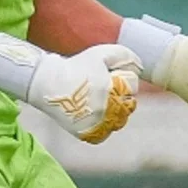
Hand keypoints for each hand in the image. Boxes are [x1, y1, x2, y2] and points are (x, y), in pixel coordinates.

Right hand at [0, 34, 141, 143]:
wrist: (47, 83)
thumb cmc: (76, 66)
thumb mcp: (101, 53)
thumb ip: (125, 56)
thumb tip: (140, 67)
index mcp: (112, 89)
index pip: (133, 85)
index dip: (122, 76)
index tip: (107, 74)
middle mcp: (107, 110)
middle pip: (129, 104)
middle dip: (121, 94)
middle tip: (102, 87)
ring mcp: (98, 124)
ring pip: (120, 121)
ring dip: (115, 111)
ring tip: (98, 100)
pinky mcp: (87, 134)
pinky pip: (106, 133)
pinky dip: (104, 125)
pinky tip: (94, 113)